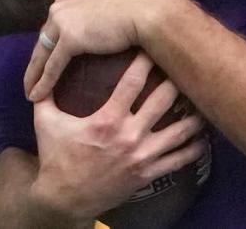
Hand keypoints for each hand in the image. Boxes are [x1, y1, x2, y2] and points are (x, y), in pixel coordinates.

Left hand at [24, 0, 180, 102]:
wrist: (148, 7)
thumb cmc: (139, 6)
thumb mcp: (109, 4)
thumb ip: (97, 12)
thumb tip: (102, 23)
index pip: (52, 26)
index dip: (48, 44)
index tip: (43, 59)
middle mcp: (60, 6)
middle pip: (43, 39)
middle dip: (36, 61)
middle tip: (30, 80)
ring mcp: (62, 21)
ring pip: (42, 54)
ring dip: (34, 76)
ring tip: (30, 92)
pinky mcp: (70, 39)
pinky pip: (52, 66)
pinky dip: (44, 82)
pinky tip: (36, 96)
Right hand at [28, 53, 207, 221]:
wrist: (65, 198)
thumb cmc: (55, 157)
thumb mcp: (45, 122)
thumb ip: (46, 95)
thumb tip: (42, 71)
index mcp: (106, 119)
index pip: (132, 83)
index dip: (144, 62)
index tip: (153, 45)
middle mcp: (129, 135)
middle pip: (163, 101)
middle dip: (175, 79)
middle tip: (185, 64)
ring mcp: (142, 156)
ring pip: (180, 131)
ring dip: (193, 112)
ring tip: (202, 96)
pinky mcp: (148, 173)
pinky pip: (180, 159)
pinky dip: (195, 146)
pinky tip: (203, 134)